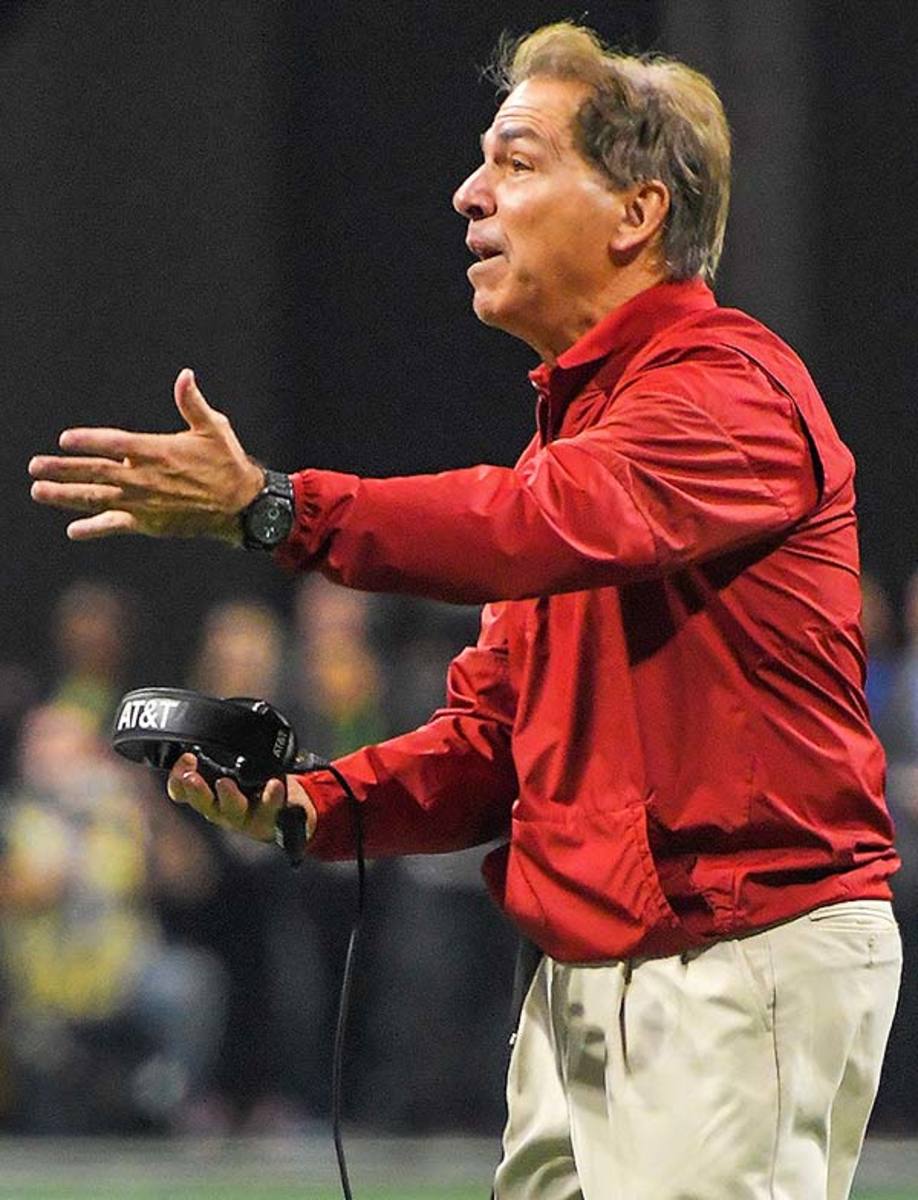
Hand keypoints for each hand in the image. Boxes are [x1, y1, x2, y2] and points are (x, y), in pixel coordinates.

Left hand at [28, 368, 264, 541]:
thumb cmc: (227, 463)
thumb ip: (192, 403)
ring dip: (65, 495)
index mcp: (156, 451)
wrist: (242, 507)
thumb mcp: (213, 428)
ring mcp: (143, 503)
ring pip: (96, 498)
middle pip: (94, 472)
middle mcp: (143, 478)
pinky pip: (115, 525)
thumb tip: (185, 375)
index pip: (113, 443)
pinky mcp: (148, 524)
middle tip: (34, 466)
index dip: (87, 441)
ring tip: (38, 491)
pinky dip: (93, 527)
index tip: (64, 439)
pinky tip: (73, 529)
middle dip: (61, 469)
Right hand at [166, 753, 316, 843]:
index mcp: (206, 795)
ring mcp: (243, 815)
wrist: (280, 814)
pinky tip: (274, 785)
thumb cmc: (248, 789)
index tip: (186, 757)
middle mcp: (220, 808)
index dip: (177, 778)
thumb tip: (212, 715)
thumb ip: (216, 751)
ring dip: (228, 796)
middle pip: (202, 802)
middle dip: (195, 790)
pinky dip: (272, 797)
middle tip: (191, 778)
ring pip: (232, 809)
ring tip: (224, 783)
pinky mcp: (269, 816)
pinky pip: (271, 808)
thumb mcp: (226, 770)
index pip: (181, 791)